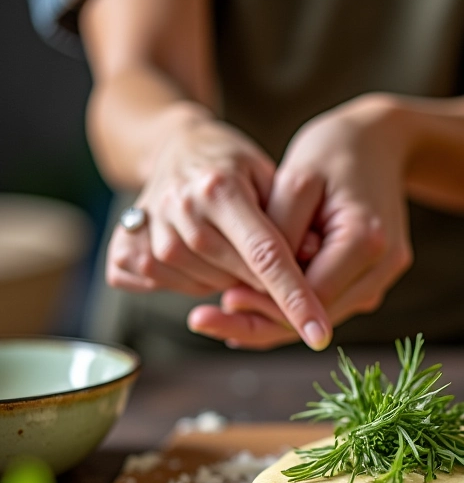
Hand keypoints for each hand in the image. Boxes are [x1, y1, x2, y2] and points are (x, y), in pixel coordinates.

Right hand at [107, 114, 331, 349]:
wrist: (174, 147)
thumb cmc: (234, 166)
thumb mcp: (269, 177)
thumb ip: (292, 220)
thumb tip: (315, 259)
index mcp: (220, 187)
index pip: (265, 256)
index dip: (295, 299)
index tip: (319, 335)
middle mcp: (180, 209)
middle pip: (238, 279)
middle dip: (262, 281)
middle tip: (259, 251)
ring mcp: (147, 232)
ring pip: (207, 289)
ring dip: (225, 279)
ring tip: (222, 243)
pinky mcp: (124, 252)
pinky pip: (170, 291)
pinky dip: (191, 281)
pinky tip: (194, 253)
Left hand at [189, 95, 412, 346]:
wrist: (380, 142)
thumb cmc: (334, 151)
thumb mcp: (298, 179)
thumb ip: (278, 231)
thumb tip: (251, 282)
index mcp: (366, 239)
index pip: (312, 292)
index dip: (266, 302)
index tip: (224, 301)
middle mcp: (382, 265)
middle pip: (318, 314)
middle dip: (263, 322)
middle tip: (208, 320)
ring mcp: (382, 274)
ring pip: (323, 314)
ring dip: (273, 319)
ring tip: (220, 317)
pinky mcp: (374, 276)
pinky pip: (330, 300)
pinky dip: (291, 306)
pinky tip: (250, 307)